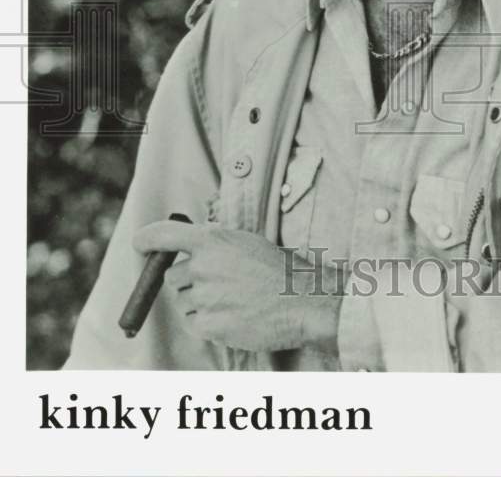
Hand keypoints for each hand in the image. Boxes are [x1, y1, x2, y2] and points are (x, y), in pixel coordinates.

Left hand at [133, 221, 341, 352]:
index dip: (147, 240)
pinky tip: (233, 316)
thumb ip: (214, 245)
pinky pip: (194, 324)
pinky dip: (208, 323)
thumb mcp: (245, 242)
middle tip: (216, 284)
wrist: (300, 301)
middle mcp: (202, 267)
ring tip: (232, 300)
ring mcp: (204, 298)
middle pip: (172, 277)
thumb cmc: (277, 270)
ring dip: (199, 303)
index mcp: (212, 240)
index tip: (139, 244)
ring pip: (183, 303)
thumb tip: (189, 252)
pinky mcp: (209, 325)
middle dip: (187, 281)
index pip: (164, 236)